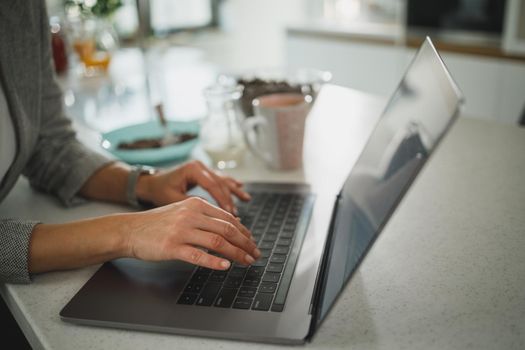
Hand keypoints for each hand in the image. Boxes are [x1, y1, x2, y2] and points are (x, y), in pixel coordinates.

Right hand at [125, 197, 259, 268]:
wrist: (130, 230)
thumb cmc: (157, 223)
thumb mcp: (182, 211)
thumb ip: (205, 216)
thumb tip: (232, 225)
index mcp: (196, 204)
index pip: (227, 218)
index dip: (244, 231)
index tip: (252, 241)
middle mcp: (190, 215)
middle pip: (227, 229)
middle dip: (245, 243)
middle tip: (255, 254)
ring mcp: (181, 231)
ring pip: (217, 242)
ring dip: (236, 254)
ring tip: (246, 261)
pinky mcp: (172, 247)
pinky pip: (198, 256)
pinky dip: (214, 262)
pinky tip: (225, 267)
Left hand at [136, 160, 249, 213]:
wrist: (148, 184)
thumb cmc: (158, 191)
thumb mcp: (173, 200)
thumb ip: (192, 206)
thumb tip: (212, 217)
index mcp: (192, 169)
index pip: (213, 185)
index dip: (223, 200)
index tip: (230, 213)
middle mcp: (200, 166)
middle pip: (221, 183)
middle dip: (230, 199)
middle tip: (237, 214)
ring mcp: (202, 168)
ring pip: (223, 180)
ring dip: (234, 192)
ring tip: (246, 199)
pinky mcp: (202, 173)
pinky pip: (220, 179)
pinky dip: (230, 186)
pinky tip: (240, 188)